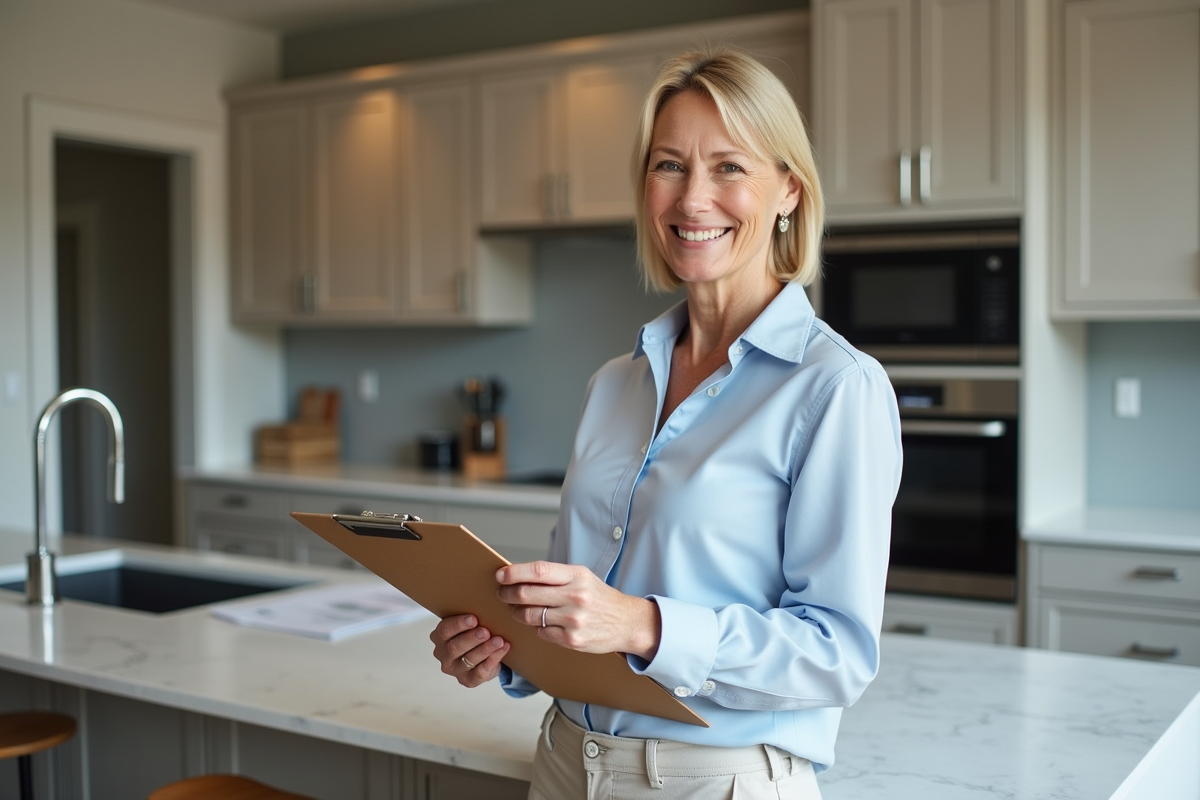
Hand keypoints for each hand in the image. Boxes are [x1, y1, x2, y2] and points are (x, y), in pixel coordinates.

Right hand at [429, 614, 509, 687]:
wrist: (483, 655)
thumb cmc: (474, 633)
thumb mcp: (468, 624)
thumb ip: (471, 618)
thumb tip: (485, 607)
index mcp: (439, 637)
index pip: (444, 630)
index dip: (458, 624)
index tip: (474, 619)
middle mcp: (444, 655)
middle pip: (454, 647)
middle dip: (471, 639)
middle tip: (486, 631)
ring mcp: (455, 670)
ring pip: (468, 660)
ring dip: (485, 649)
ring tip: (499, 640)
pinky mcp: (468, 681)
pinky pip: (480, 672)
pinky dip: (493, 660)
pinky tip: (503, 650)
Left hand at [496, 561, 660, 660]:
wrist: (626, 622)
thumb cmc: (599, 597)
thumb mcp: (582, 577)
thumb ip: (555, 576)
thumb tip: (519, 575)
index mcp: (577, 576)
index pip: (538, 571)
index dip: (515, 573)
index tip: (500, 575)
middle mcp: (575, 596)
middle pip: (527, 594)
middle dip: (508, 594)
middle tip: (502, 594)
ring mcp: (573, 620)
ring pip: (530, 615)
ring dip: (518, 613)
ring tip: (517, 610)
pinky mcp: (572, 639)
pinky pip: (541, 632)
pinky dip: (537, 627)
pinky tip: (542, 623)